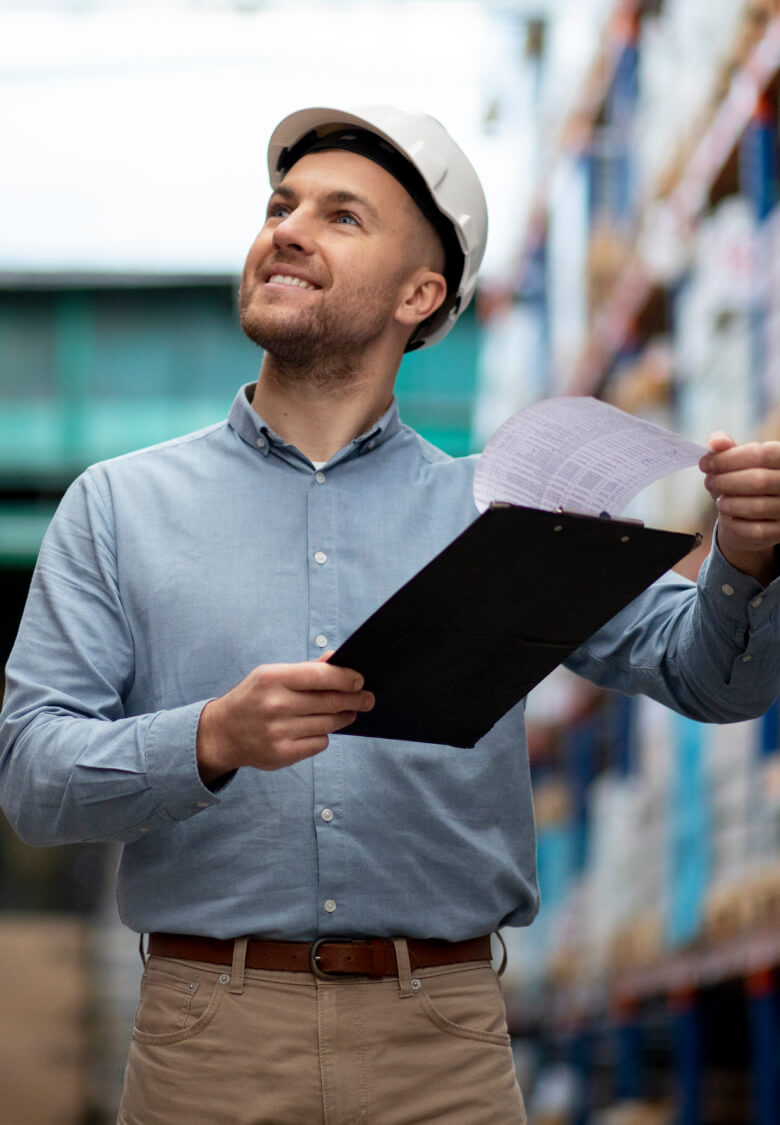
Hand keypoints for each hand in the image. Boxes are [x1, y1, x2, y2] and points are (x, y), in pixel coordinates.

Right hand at [197, 654, 373, 783]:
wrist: (223, 732)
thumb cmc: (254, 698)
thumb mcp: (271, 675)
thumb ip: (305, 669)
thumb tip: (336, 659)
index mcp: (272, 679)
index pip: (320, 676)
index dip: (346, 678)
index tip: (360, 680)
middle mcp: (275, 705)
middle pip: (329, 701)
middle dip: (354, 699)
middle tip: (367, 699)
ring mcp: (278, 731)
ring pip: (328, 724)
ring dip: (343, 717)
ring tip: (348, 713)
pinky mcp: (282, 754)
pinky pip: (319, 743)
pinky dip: (324, 735)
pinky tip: (320, 729)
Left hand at [699, 432, 779, 583]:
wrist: (753, 514)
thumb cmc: (744, 479)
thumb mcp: (737, 460)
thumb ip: (726, 448)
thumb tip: (715, 442)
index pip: (760, 454)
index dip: (728, 458)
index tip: (704, 463)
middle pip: (758, 480)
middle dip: (725, 481)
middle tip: (709, 482)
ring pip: (755, 507)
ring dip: (728, 503)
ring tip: (719, 500)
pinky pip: (755, 531)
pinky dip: (735, 523)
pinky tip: (728, 516)